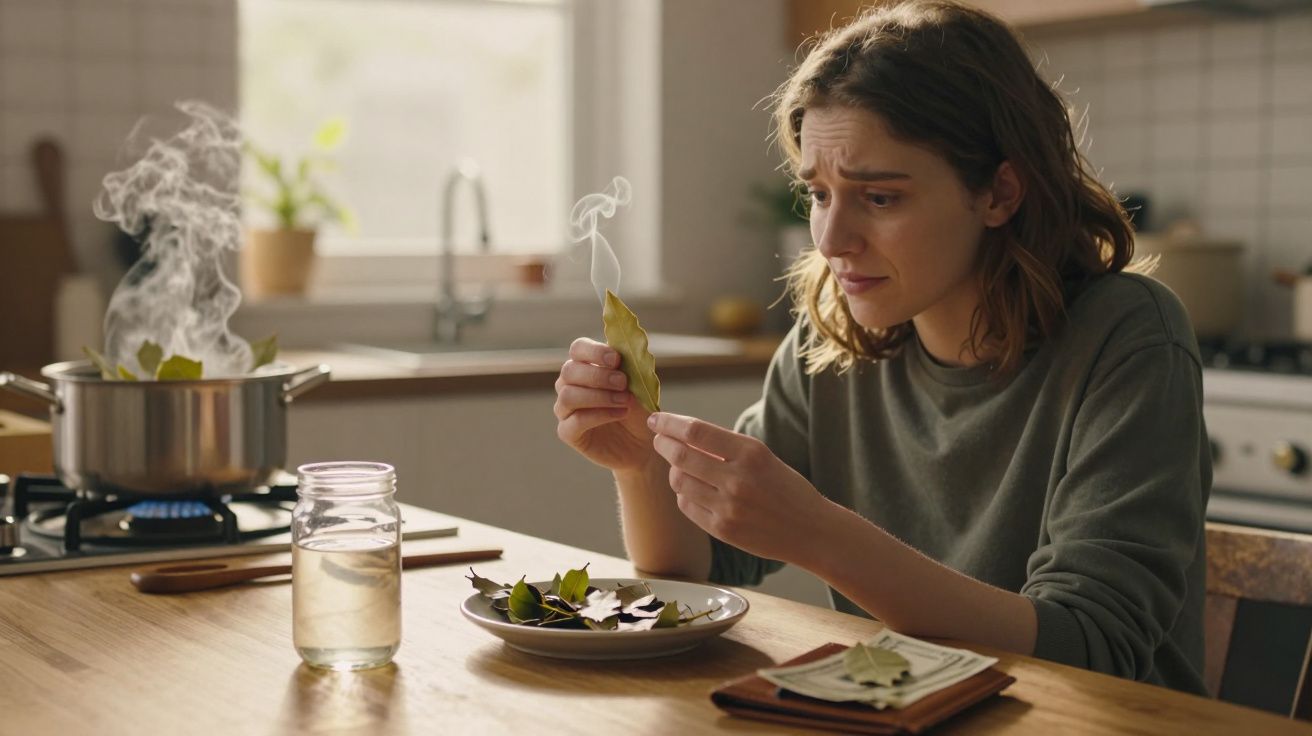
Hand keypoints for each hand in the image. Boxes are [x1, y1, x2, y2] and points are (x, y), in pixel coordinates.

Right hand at [554, 338, 656, 471]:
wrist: (642, 442)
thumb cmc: (638, 409)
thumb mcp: (639, 385)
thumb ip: (630, 367)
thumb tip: (625, 350)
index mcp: (584, 366)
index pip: (577, 349)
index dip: (594, 351)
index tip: (616, 359)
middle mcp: (569, 385)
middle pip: (569, 371)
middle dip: (598, 375)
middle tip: (623, 383)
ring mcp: (565, 410)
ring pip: (568, 396)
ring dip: (599, 396)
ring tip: (625, 401)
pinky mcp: (568, 433)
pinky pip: (574, 422)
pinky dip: (599, 415)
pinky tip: (619, 413)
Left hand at [646, 411, 830, 563]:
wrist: (810, 530)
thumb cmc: (786, 488)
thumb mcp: (763, 457)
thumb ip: (726, 447)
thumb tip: (682, 433)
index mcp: (751, 453)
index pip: (695, 431)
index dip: (669, 423)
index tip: (656, 419)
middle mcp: (738, 479)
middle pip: (681, 456)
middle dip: (663, 444)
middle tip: (659, 439)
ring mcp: (728, 507)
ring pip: (679, 481)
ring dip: (673, 470)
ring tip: (680, 467)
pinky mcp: (722, 530)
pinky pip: (686, 506)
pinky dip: (684, 494)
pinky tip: (692, 490)